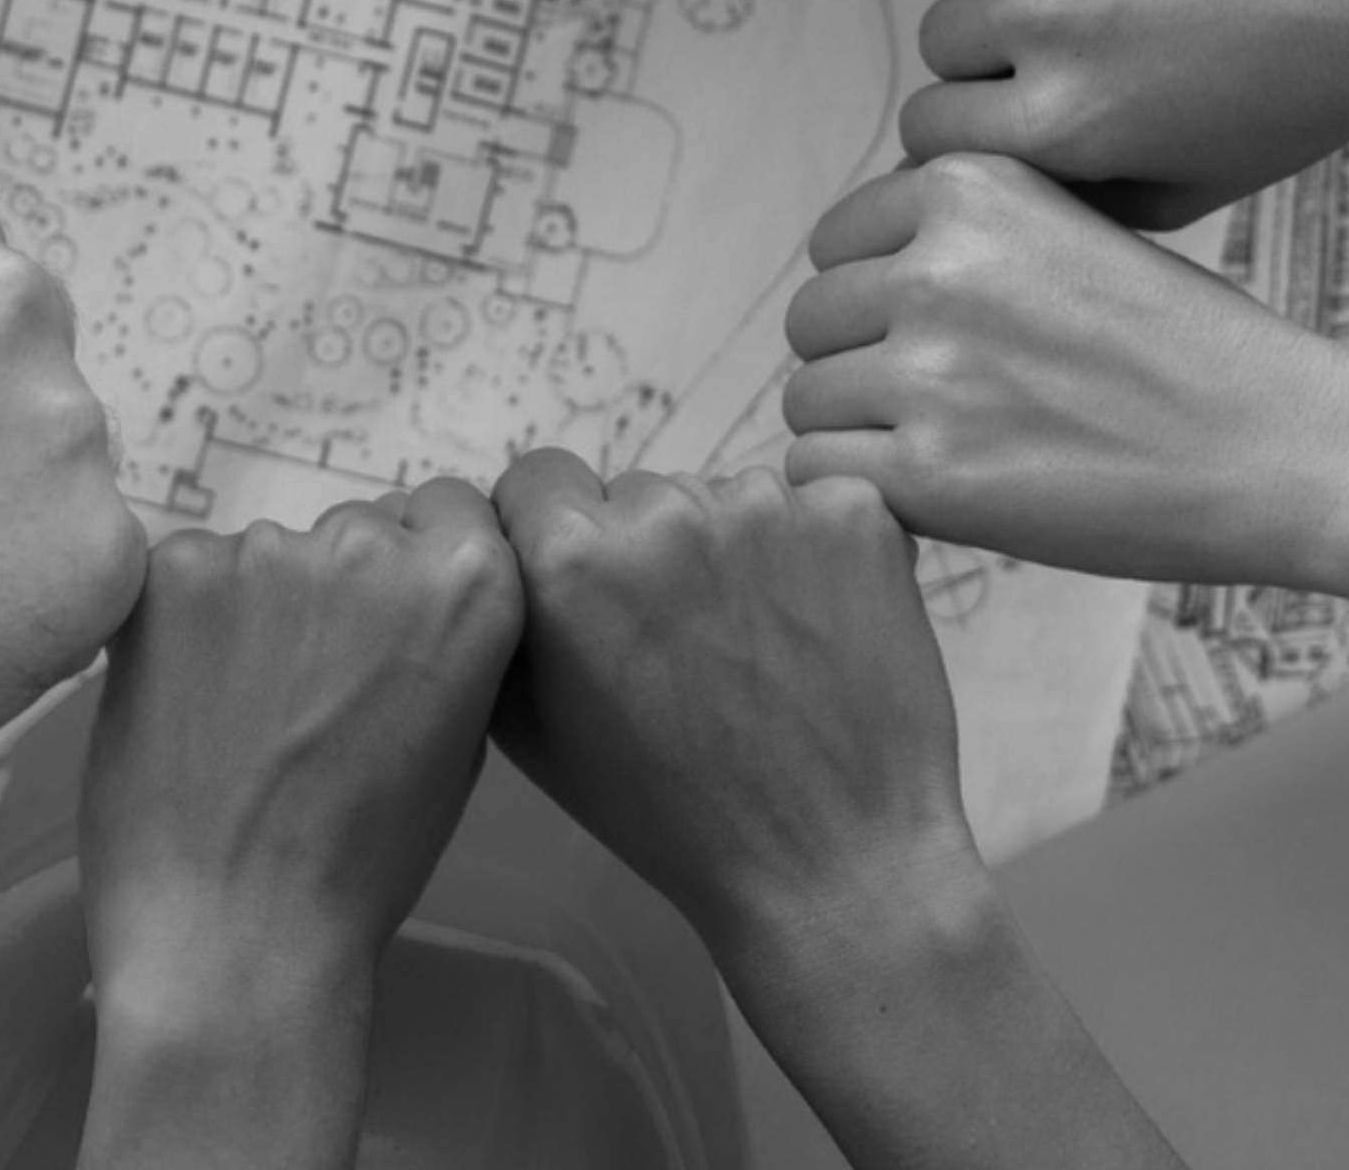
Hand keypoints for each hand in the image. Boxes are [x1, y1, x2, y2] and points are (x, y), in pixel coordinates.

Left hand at [75, 482, 519, 1169]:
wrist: (236, 940)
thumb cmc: (360, 863)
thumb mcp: (460, 739)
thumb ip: (449, 637)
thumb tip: (413, 587)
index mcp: (470, 579)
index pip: (446, 507)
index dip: (414, 565)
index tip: (382, 627)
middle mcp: (374, 542)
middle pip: (354, 527)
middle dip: (336, 590)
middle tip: (305, 689)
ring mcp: (267, 548)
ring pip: (267, 553)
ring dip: (256, 607)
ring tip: (238, 715)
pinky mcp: (173, 570)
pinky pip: (185, 573)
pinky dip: (180, 625)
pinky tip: (184, 705)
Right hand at [495, 445, 1189, 1168]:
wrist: (830, 869)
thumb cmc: (672, 817)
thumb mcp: (535, 732)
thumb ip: (500, 621)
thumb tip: (495, 544)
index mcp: (570, 557)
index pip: (538, 478)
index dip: (556, 533)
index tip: (591, 591)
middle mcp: (663, 510)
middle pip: (635, 491)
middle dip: (645, 549)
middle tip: (680, 643)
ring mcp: (767, 505)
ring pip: (723, 497)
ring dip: (728, 550)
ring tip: (754, 650)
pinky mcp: (854, 517)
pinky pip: (811, 509)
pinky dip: (812, 555)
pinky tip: (815, 632)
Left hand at [783, 154, 1348, 586]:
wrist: (1283, 448)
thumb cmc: (1188, 345)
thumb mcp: (1071, 226)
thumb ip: (963, 232)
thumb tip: (860, 262)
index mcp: (967, 187)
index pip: (838, 244)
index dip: (873, 300)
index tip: (929, 338)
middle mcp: (935, 264)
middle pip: (813, 320)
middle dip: (858, 363)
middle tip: (936, 405)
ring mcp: (929, 369)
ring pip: (808, 397)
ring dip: (858, 431)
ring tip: (945, 450)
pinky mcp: (932, 472)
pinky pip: (820, 471)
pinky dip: (860, 490)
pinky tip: (930, 494)